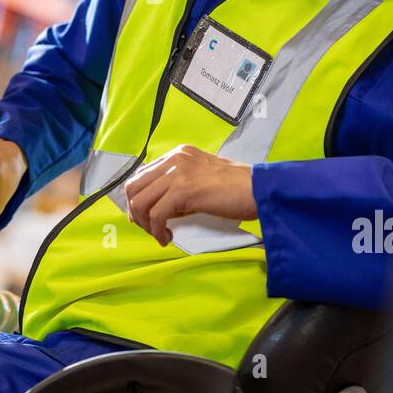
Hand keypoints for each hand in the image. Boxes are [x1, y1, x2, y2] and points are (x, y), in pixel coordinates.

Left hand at [122, 144, 256, 246]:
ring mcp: (178, 172)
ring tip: (159, 234)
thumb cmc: (236, 188)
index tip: (143, 217)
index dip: (137, 198)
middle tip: (147, 228)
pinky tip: (167, 237)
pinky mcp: (184, 189)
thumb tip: (159, 206)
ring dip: (145, 224)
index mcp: (178, 154)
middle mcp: (175, 159)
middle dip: (136, 212)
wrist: (258, 188)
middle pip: (134, 186)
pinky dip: (157, 230)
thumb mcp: (202, 177)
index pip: (142, 174)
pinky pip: (157, 214)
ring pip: (141, 201)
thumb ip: (181, 184)